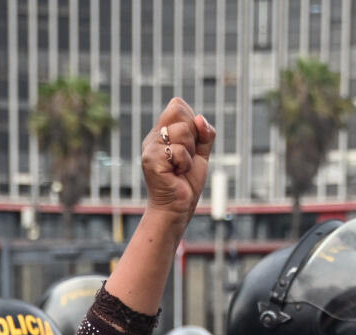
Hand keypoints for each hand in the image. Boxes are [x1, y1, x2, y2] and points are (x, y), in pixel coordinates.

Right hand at [140, 97, 215, 218]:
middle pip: (180, 113)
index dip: (192, 122)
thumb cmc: (186, 183)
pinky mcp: (152, 160)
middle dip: (192, 137)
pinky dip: (185, 164)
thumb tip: (200, 117)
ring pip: (183, 131)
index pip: (177, 106)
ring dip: (190, 153)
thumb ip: (205, 134)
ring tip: (181, 167)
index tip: (190, 145)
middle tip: (185, 157)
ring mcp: (151, 147)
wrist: (177, 208)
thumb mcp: (201, 154)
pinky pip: (180, 151)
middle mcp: (154, 136)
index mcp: (162, 131)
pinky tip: (177, 175)